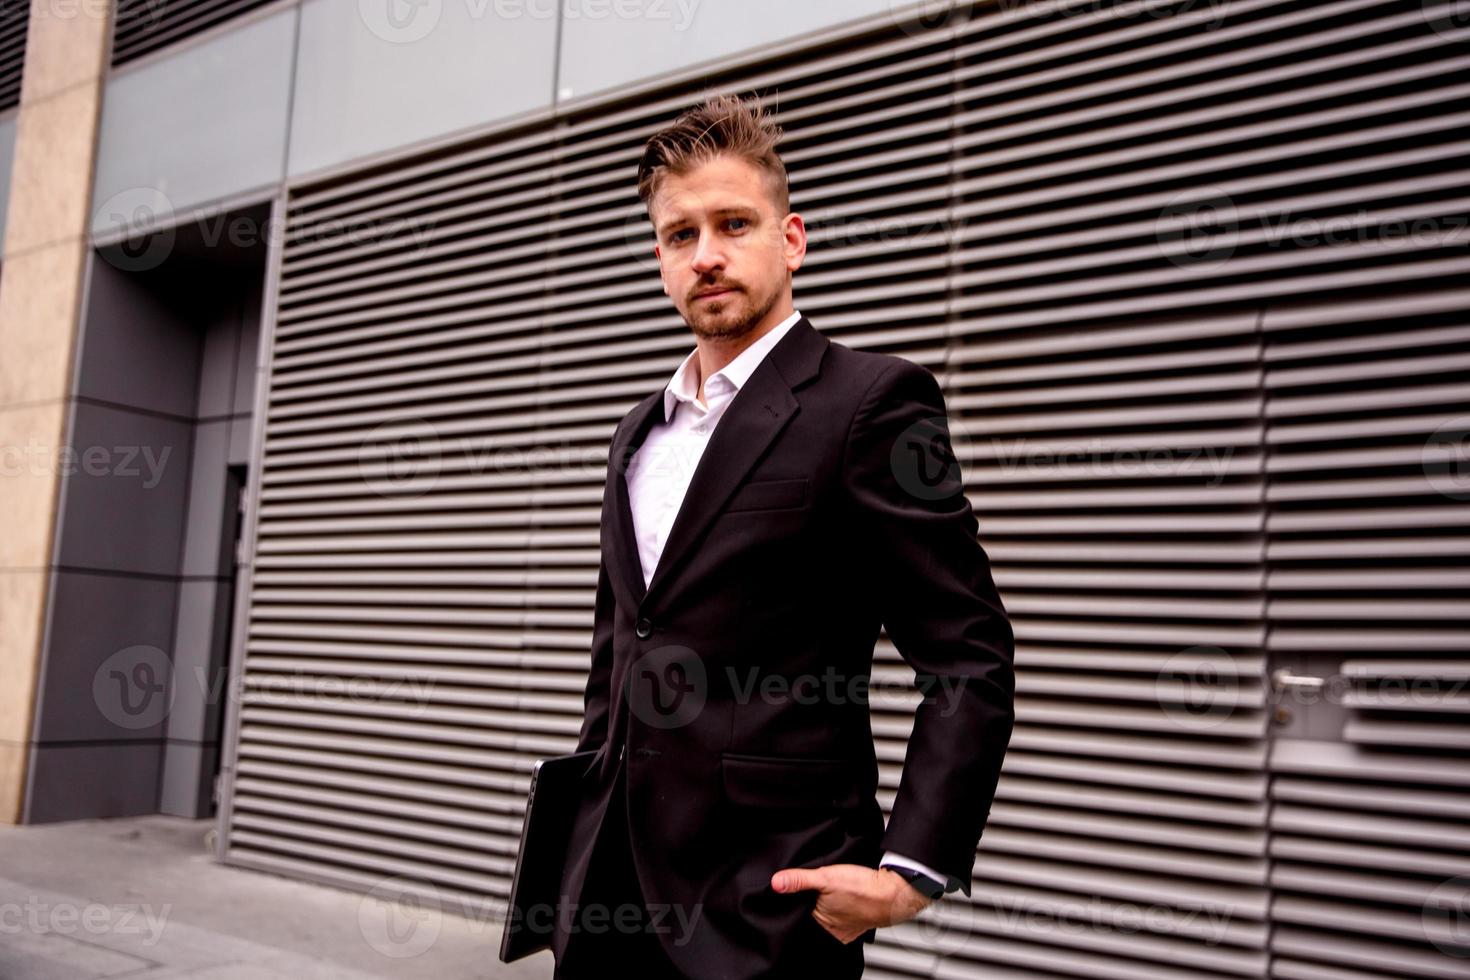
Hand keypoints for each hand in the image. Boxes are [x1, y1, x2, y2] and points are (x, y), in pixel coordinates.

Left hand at [771, 863, 934, 942]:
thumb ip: (800, 880)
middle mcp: (833, 931)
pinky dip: (842, 906)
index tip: (800, 890)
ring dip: (828, 904)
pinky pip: (843, 915)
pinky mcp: (858, 921)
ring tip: (833, 891)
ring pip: (828, 915)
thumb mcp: (826, 877)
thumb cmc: (864, 889)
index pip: (798, 915)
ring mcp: (847, 928)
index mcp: (821, 925)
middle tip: (820, 888)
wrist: (894, 892)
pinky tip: (845, 896)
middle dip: (811, 903)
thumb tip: (776, 882)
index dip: (796, 901)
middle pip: (813, 915)